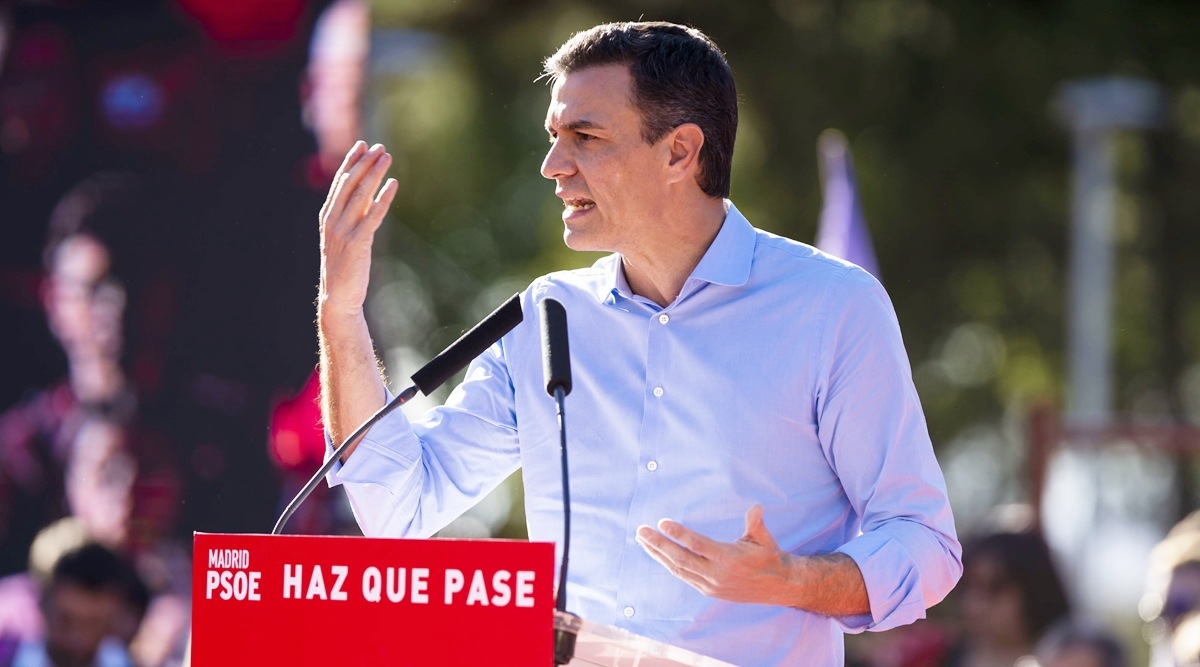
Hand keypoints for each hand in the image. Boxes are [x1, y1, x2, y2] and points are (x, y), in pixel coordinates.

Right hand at [318, 141, 397, 316]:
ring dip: (374, 174)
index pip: (339, 183)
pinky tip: (393, 185)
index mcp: (327, 217)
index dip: (351, 162)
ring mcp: (343, 232)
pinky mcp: (357, 244)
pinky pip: (372, 216)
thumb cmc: (345, 267)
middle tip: (379, 147)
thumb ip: (355, 214)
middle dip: (364, 163)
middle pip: (349, 185)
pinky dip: (383, 199)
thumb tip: (369, 192)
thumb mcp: (347, 235)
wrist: (339, 298)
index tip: (362, 144)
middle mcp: (332, 221)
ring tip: (387, 157)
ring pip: (360, 196)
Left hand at [635, 504, 794, 605]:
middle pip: (680, 559)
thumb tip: (756, 507)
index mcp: (729, 559)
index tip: (661, 522)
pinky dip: (669, 564)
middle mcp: (717, 575)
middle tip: (641, 531)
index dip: (678, 534)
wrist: (777, 587)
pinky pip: (684, 576)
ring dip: (658, 555)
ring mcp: (710, 585)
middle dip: (658, 545)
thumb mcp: (764, 539)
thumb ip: (756, 523)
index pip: (697, 545)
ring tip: (643, 541)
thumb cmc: (769, 557)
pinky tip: (658, 554)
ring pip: (678, 569)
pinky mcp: (708, 590)